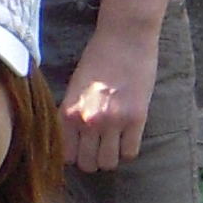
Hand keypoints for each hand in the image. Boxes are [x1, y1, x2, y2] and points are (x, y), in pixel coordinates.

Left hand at [58, 23, 159, 173]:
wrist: (125, 38)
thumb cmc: (97, 58)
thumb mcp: (73, 87)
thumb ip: (71, 115)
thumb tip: (71, 142)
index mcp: (68, 112)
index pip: (65, 156)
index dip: (73, 154)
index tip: (79, 148)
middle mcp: (88, 120)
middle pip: (87, 164)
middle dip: (91, 159)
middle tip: (97, 146)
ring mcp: (113, 121)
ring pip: (109, 163)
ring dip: (110, 156)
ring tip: (112, 142)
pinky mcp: (137, 118)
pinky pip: (130, 153)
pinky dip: (128, 150)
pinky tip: (126, 136)